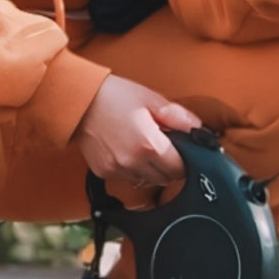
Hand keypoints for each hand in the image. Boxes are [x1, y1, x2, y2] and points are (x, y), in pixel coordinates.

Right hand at [73, 71, 200, 206]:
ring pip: (147, 181)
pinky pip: (128, 179)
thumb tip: (200, 130)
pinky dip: (134, 170)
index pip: (180, 168)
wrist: (78, 101)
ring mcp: (117, 170)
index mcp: (148, 145)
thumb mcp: (152, 100)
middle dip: (171, 166)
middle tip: (167, 147)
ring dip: (153, 170)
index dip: (186, 160)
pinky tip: (130, 151)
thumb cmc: (114, 96)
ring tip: (146, 148)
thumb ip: (180, 118)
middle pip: (165, 179)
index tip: (184, 151)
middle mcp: (132, 163)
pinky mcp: (104, 173)